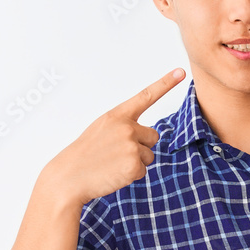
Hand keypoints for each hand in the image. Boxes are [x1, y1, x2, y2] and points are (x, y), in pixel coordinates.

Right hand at [48, 68, 185, 205]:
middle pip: (153, 136)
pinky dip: (131, 175)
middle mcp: (126, 127)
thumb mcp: (102, 130)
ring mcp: (130, 145)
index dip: (165, 84)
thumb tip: (146, 136)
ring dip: (135, 162)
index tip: (180, 72)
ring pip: (149, 155)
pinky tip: (113, 173)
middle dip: (141, 146)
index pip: (145, 96)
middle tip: (117, 153)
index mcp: (117, 115)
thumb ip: (123, 126)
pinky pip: (143, 171)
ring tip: (112, 164)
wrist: (69, 177)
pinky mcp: (133, 165)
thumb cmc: (85, 155)